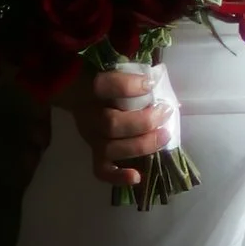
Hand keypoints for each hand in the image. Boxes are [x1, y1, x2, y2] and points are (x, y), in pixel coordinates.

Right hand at [64, 63, 166, 190]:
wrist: (78, 91)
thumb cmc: (106, 80)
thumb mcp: (114, 69)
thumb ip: (131, 74)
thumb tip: (158, 82)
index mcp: (89, 89)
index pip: (102, 86)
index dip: (128, 87)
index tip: (150, 84)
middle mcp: (87, 115)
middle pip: (110, 123)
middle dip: (143, 121)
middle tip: (165, 112)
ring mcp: (90, 137)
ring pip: (110, 148)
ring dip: (141, 145)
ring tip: (164, 135)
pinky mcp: (95, 153)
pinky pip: (102, 170)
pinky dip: (119, 176)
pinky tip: (137, 176)